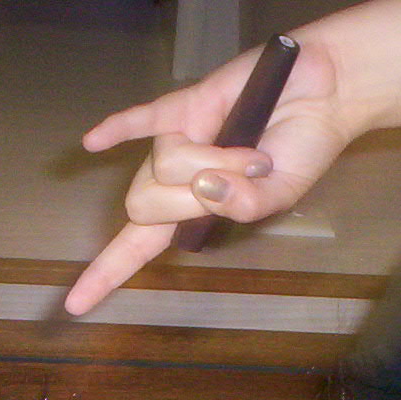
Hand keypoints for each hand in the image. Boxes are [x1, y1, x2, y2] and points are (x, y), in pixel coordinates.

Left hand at [66, 40, 356, 314]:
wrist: (325, 93)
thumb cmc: (303, 148)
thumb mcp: (283, 195)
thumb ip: (247, 206)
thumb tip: (206, 187)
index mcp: (194, 209)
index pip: (138, 247)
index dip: (107, 274)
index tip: (74, 306)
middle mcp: (176, 176)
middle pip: (147, 206)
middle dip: (192, 200)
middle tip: (245, 176)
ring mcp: (178, 138)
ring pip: (165, 165)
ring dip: (216, 160)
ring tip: (253, 149)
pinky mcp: (187, 102)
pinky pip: (145, 118)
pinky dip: (119, 130)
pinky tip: (92, 144)